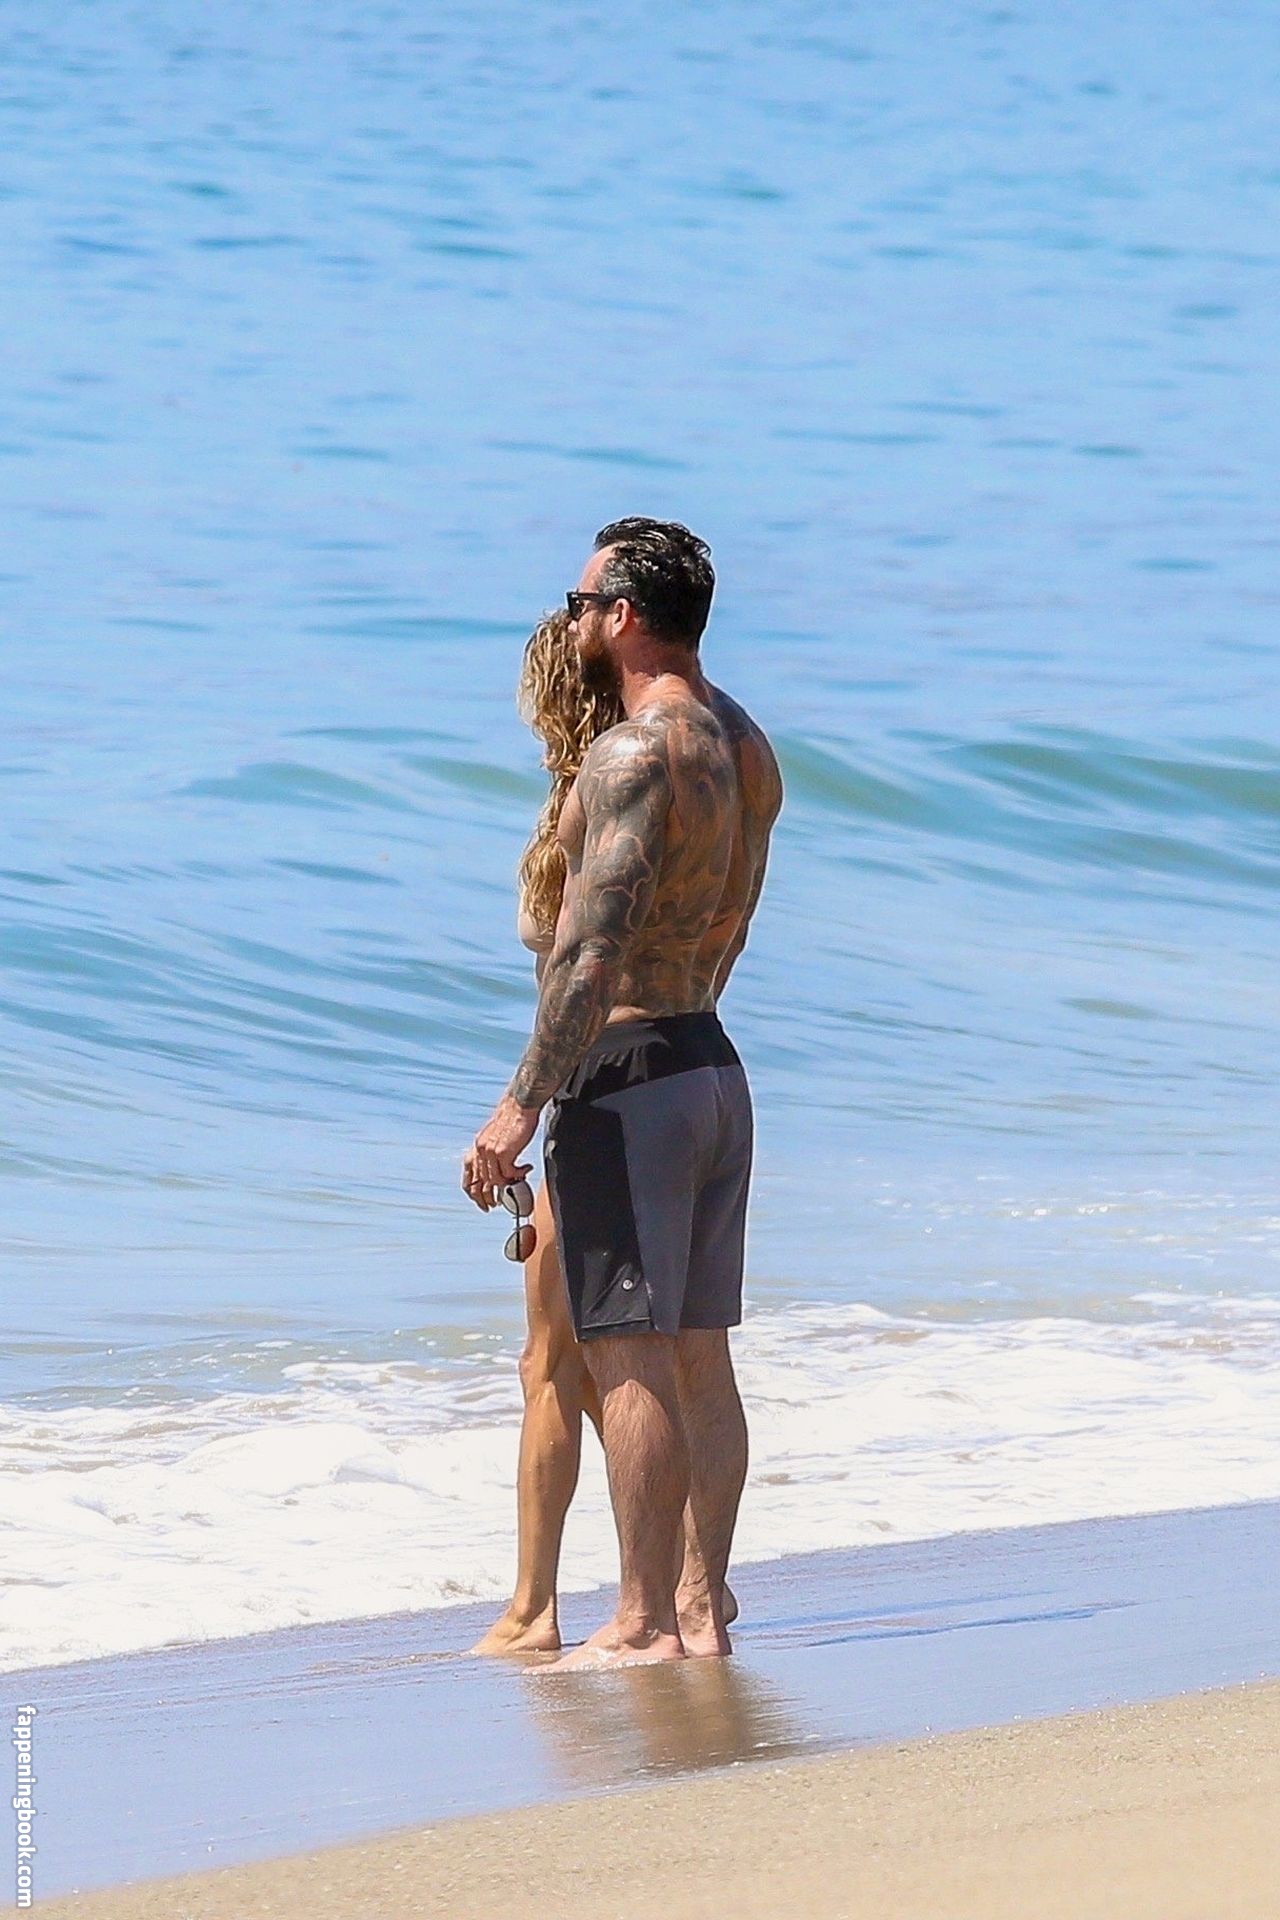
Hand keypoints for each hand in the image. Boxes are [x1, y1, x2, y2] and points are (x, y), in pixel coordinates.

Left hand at [462, 1094, 539, 1210]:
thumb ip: (492, 1153)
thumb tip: (498, 1171)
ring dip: (507, 1185)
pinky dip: (519, 1174)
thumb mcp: (494, 1137)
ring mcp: (490, 1152)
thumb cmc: (511, 1119)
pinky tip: (526, 1169)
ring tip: (518, 1181)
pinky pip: (509, 1173)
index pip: (468, 1178)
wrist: (519, 1105)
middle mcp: (480, 1151)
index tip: (481, 1202)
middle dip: (488, 1197)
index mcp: (476, 1148)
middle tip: (496, 1204)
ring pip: (495, 1181)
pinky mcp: (503, 1152)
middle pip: (480, 1184)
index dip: (473, 1194)